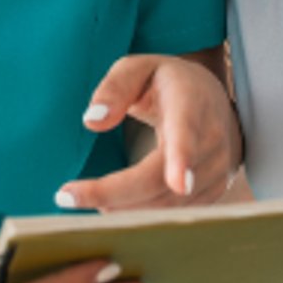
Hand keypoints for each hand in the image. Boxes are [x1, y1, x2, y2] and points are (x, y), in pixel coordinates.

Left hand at [53, 51, 240, 210]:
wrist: (212, 103)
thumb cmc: (168, 84)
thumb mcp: (139, 68)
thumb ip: (114, 87)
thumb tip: (92, 121)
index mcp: (191, 103)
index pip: (187, 132)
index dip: (183, 158)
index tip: (178, 183)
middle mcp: (210, 141)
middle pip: (165, 180)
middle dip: (115, 193)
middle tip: (66, 196)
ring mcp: (215, 171)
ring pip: (166, 204)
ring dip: (121, 207)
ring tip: (83, 196)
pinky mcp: (211, 193)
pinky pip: (173, 214)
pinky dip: (139, 214)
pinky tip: (112, 205)